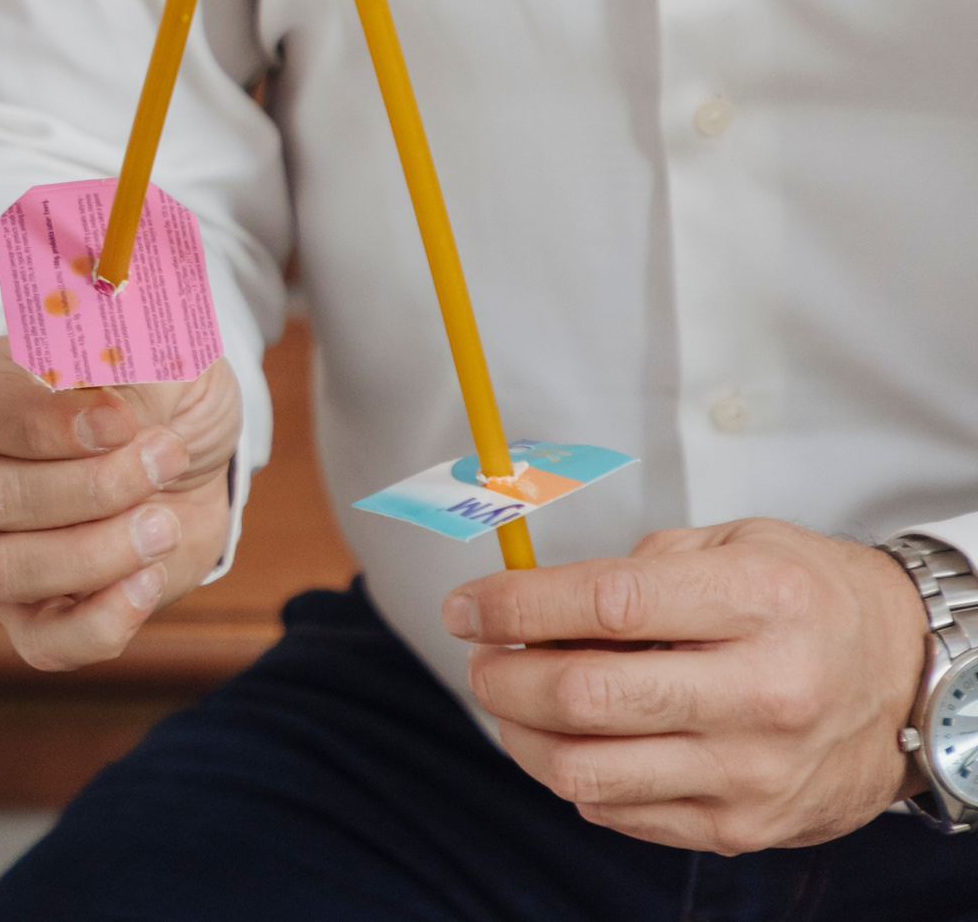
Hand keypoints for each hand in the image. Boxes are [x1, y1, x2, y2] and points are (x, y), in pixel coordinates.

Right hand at [0, 340, 239, 669]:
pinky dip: (101, 622)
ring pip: (1, 571)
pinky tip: (148, 580)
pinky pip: (41, 642)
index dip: (59, 425)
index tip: (127, 423)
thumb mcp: (158, 355)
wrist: (186, 458)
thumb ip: (132, 374)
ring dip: (97, 553)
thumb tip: (110, 417)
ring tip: (162, 523)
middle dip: (93, 488)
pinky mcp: (23, 612)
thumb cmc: (156, 391)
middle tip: (166, 459)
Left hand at [450, 518, 928, 851]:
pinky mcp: (742, 827)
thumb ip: (636, 569)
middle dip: (502, 677)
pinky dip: (573, 774)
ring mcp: (753, 771)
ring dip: (519, 734)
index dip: (515, 606)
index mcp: (761, 603)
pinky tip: (575, 740)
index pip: (606, 606)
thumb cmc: (806, 600)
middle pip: (584, 697)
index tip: (466, 607)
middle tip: (481, 659)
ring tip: (513, 702)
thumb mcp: (736, 545)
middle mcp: (763, 693)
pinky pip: (616, 810)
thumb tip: (526, 602)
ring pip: (585, 769)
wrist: (906, 681)